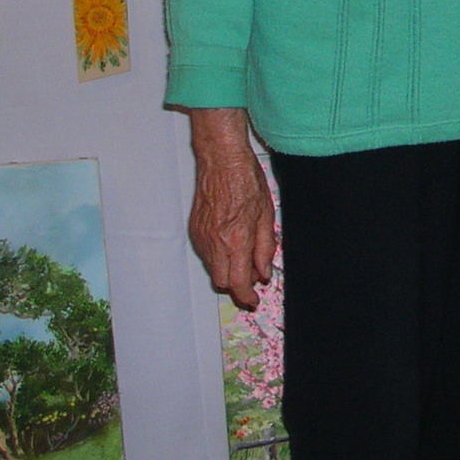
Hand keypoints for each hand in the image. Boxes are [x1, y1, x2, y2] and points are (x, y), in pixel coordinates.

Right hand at [186, 109, 276, 309]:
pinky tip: (230, 242)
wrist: (221, 161)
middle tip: (252, 275)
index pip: (238, 282)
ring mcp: (201, 236)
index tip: (253, 299)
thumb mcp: (266, 215)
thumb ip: (265, 248)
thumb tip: (263, 272)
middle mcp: (215, 242)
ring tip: (244, 254)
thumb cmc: (245, 180)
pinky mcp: (194, 230)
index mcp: (236, 239)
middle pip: (222, 282)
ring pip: (212, 269)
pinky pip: (205, 254)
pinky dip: (217, 257)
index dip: (246, 296)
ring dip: (227, 270)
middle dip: (237, 285)